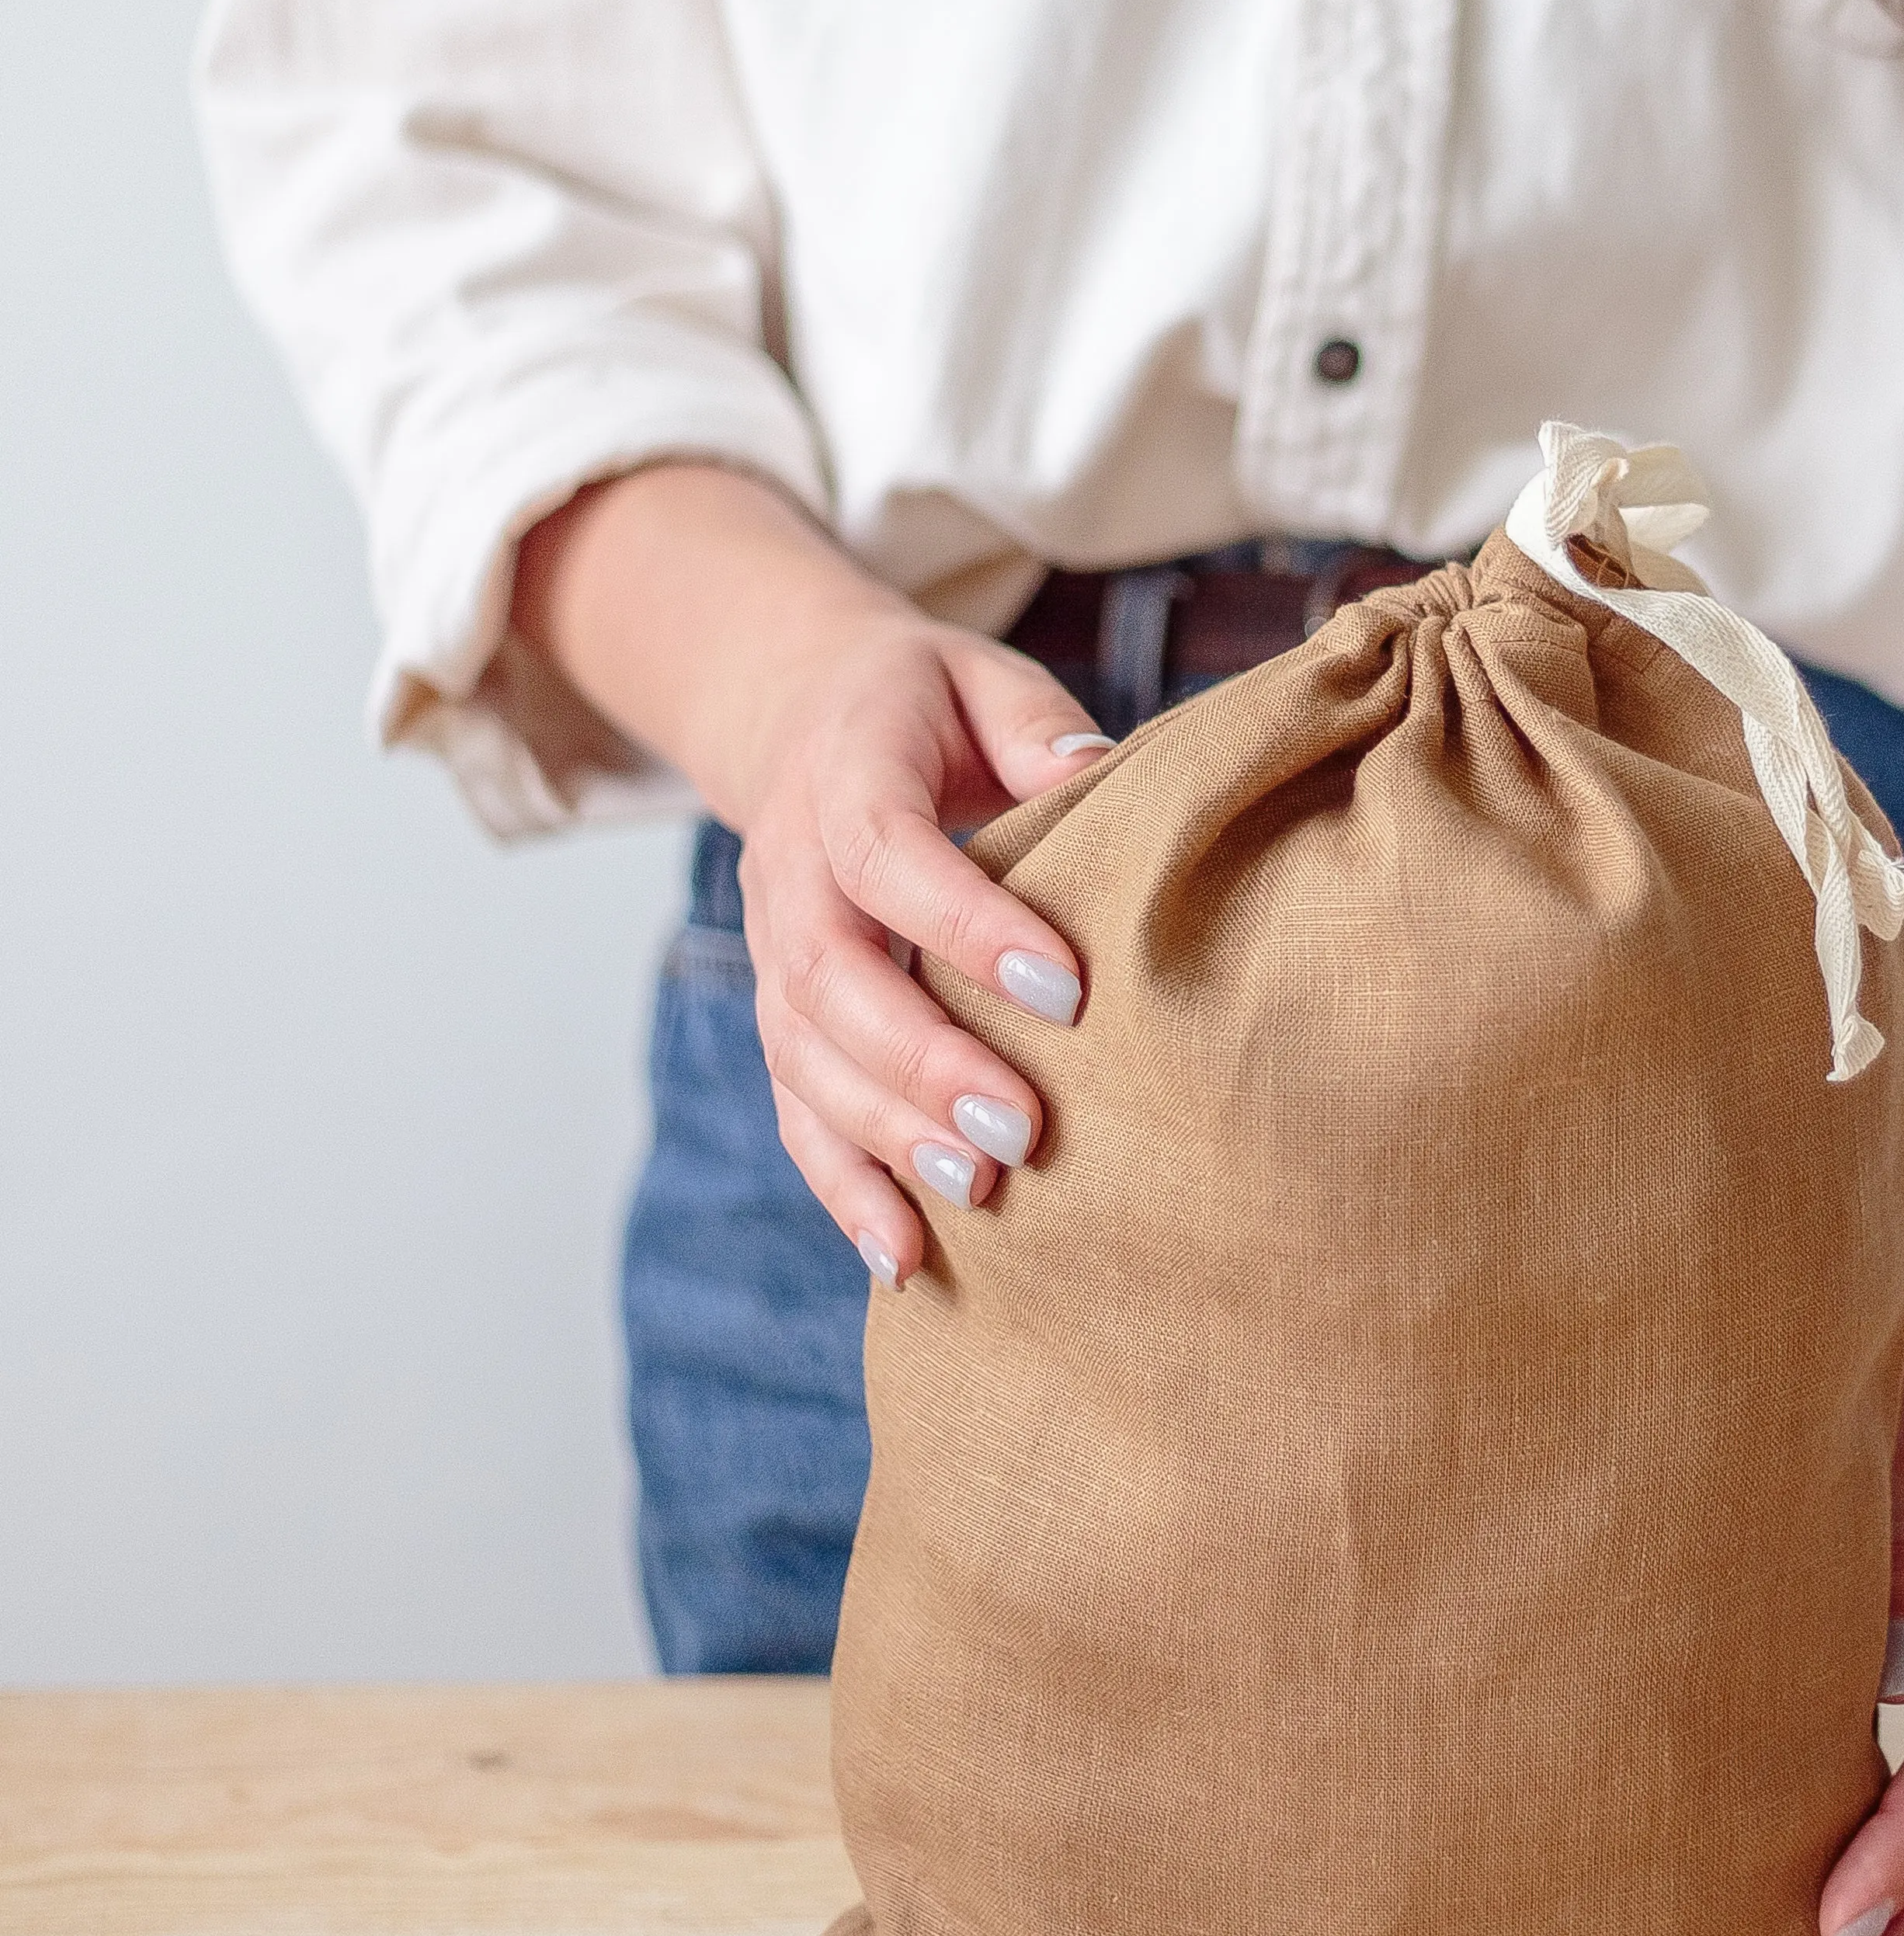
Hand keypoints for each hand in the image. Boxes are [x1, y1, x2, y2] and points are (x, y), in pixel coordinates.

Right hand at [511, 462, 1110, 1279]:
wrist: (804, 718)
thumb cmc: (925, 707)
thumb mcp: (981, 678)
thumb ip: (1036, 724)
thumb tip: (1098, 773)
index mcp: (843, 773)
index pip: (887, 855)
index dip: (965, 926)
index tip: (1067, 992)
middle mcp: (787, 872)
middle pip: (830, 979)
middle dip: (922, 1062)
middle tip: (1022, 1127)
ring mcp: (773, 955)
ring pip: (803, 1060)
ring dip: (883, 1135)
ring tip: (976, 1191)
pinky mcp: (784, 1019)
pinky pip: (796, 1112)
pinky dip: (843, 1189)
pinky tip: (905, 1257)